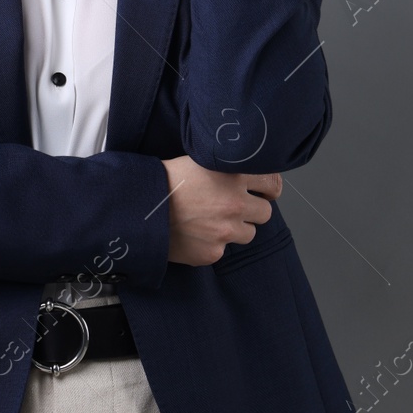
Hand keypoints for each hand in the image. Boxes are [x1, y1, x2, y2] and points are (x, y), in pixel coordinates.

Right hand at [160, 155, 282, 266]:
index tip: (265, 191)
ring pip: (248, 234)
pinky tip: (195, 233)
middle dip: (251, 210)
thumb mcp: (198, 161)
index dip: (269, 188)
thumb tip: (247, 175)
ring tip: (210, 220)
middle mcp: (235, 203)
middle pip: (265, 213)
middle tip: (231, 207)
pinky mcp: (213, 252)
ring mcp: (225, 231)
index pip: (272, 183)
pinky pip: (223, 249)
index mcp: (233, 175)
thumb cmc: (165, 180)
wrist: (139, 208)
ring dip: (235, 228)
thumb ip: (227, 168)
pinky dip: (213, 243)